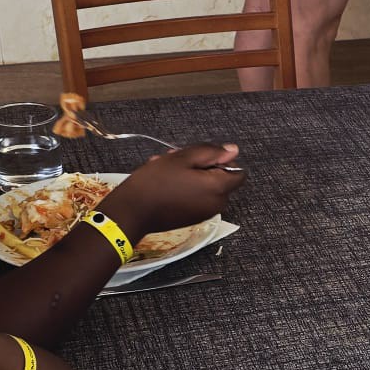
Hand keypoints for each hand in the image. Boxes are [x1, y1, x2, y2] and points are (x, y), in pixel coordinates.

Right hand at [108, 145, 242, 235]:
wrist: (132, 213)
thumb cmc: (155, 182)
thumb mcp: (182, 158)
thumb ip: (211, 152)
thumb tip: (233, 151)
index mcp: (218, 188)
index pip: (237, 171)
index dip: (221, 160)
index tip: (199, 157)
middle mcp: (217, 204)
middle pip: (220, 179)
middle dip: (201, 166)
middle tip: (176, 158)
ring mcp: (204, 214)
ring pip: (205, 187)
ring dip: (189, 175)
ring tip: (165, 167)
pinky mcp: (192, 219)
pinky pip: (196, 198)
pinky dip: (185, 188)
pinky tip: (164, 182)